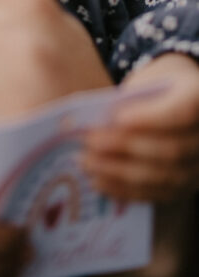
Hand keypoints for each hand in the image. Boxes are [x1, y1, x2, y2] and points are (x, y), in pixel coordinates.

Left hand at [82, 53, 198, 201]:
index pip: (181, 113)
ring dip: (120, 172)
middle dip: (124, 147)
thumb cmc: (154, 89)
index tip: (117, 118)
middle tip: (90, 142)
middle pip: (170, 149)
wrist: (176, 102)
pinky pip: (156, 194)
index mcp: (198, 99)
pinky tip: (98, 181)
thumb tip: (95, 125)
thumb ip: (128, 101)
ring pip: (162, 176)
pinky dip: (125, 190)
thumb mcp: (145, 82)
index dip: (150, 118)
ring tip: (87, 163)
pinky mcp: (184, 188)